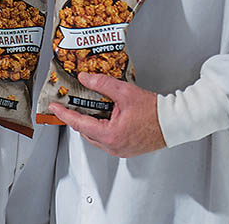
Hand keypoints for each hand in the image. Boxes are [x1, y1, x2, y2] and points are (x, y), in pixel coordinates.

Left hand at [49, 73, 165, 157]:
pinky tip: (104, 116)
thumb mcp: (125, 92)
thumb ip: (102, 84)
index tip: (54, 107)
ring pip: (95, 137)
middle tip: (68, 104)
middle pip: (85, 131)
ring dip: (89, 123)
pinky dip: (101, 128)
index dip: (64, 114)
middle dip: (76, 117)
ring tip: (86, 107)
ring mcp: (120, 150)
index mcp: (110, 135)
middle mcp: (113, 146)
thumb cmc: (155, 112)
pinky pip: (106, 139)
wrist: (174, 122)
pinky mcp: (126, 149)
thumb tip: (85, 78)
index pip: (79, 123)